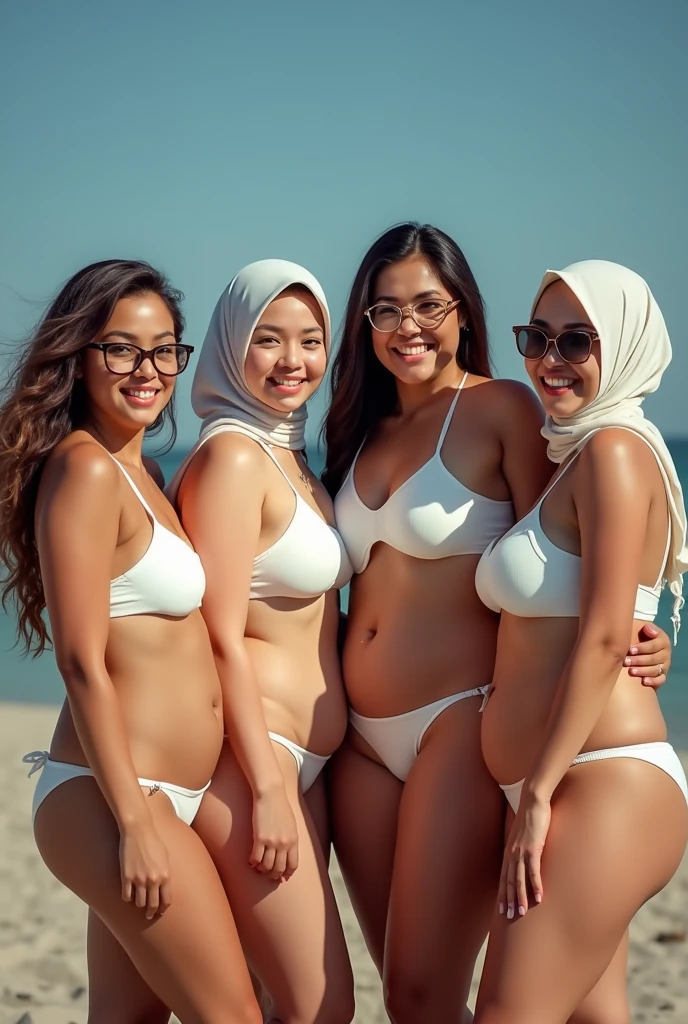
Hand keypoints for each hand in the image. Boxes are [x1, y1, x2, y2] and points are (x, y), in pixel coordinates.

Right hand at [119, 820, 171, 919]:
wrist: (138, 830)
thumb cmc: (154, 841)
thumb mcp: (166, 857)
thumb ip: (165, 873)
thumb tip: (164, 886)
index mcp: (165, 875)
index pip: (166, 900)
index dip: (163, 908)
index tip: (160, 911)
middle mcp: (153, 880)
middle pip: (152, 905)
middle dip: (151, 912)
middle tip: (149, 915)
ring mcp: (139, 880)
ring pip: (139, 903)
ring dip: (139, 904)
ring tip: (139, 903)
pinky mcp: (126, 877)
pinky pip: (126, 896)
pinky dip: (128, 898)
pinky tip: (129, 895)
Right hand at [250, 785, 298, 881]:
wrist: (271, 794)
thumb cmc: (281, 807)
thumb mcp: (292, 825)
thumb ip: (290, 840)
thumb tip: (286, 853)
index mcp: (294, 840)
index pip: (293, 865)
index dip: (287, 874)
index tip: (283, 877)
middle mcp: (284, 844)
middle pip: (279, 868)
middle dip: (274, 875)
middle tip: (269, 875)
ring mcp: (272, 842)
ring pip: (267, 866)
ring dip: (262, 870)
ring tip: (258, 868)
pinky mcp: (259, 838)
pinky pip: (256, 858)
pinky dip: (253, 863)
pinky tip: (251, 861)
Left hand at [499, 792, 550, 919]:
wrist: (532, 801)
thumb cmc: (529, 818)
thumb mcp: (522, 836)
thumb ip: (521, 848)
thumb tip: (524, 858)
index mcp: (508, 852)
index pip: (503, 877)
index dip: (502, 894)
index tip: (502, 909)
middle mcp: (512, 853)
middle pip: (508, 881)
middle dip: (509, 900)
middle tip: (510, 917)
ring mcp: (521, 851)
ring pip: (519, 879)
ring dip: (520, 897)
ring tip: (522, 912)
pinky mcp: (533, 848)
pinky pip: (533, 870)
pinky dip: (535, 885)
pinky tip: (538, 896)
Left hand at [623, 623, 670, 687]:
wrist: (642, 647)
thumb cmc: (640, 636)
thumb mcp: (642, 628)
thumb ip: (645, 627)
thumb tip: (647, 628)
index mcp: (663, 641)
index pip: (653, 645)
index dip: (642, 648)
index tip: (630, 650)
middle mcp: (665, 653)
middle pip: (654, 658)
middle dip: (639, 660)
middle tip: (626, 662)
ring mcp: (665, 665)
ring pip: (656, 670)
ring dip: (643, 671)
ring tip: (631, 671)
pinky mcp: (663, 675)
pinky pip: (661, 680)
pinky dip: (653, 681)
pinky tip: (644, 681)